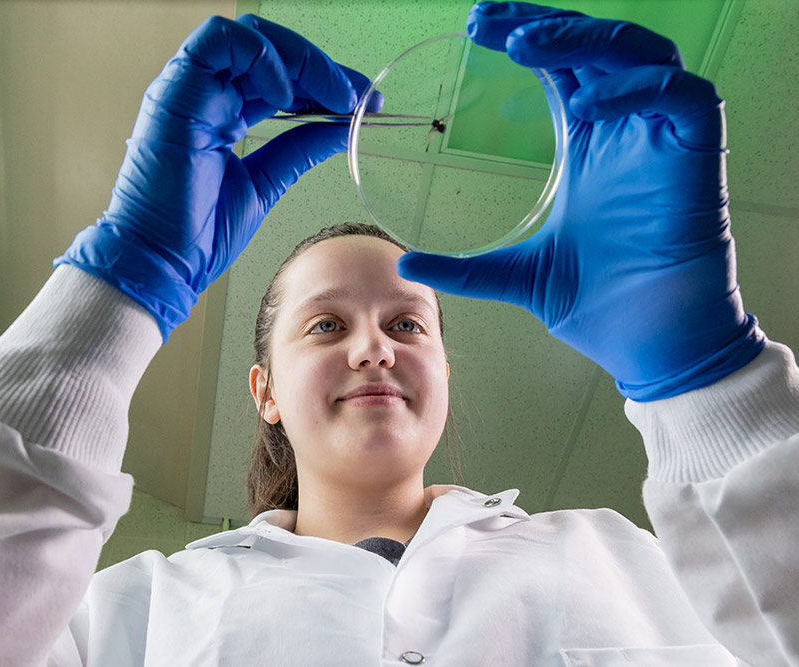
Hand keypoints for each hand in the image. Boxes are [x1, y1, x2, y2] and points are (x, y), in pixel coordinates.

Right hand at [56, 15, 370, 341]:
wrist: (163, 262)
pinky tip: (286, 95)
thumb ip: (299, 148)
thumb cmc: (198, 234)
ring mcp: (189, 89)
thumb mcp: (266, 183)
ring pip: (249, 36)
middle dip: (320, 66)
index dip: (325, 81)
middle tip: (357, 96)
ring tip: (331, 96)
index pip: (280, 77)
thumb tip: (342, 127)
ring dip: (299, 59)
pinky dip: (261, 58)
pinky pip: (219, 42)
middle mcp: (205, 94)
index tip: (365, 103)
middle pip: (269, 49)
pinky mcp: (175, 92)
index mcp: (223, 113)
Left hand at [397, 1, 764, 399]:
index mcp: (590, 149)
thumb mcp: (517, 274)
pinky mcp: (696, 157)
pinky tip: (588, 104)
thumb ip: (465, 267)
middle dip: (545, 24)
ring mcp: (661, 142)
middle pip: (594, 48)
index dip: (529, 38)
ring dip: (583, 39)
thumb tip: (406, 261)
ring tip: (525, 45)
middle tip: (489, 20)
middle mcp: (626, 134)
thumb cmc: (600, 305)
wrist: (650, 344)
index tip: (479, 27)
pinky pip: (681, 98)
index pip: (562, 69)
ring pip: (638, 55)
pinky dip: (637, 89)